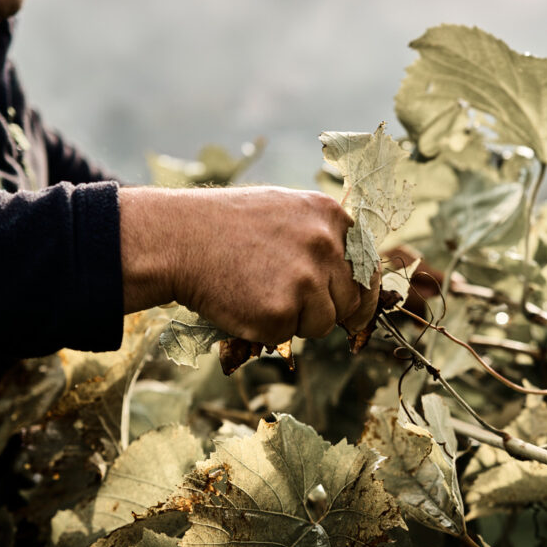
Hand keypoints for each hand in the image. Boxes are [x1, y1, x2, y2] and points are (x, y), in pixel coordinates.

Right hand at [119, 186, 378, 345]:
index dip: (358, 291)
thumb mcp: (285, 211)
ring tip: (258, 291)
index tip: (351, 307)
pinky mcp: (281, 313)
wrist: (179, 238)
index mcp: (331, 217)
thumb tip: (351, 274)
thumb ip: (321, 236)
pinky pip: (287, 335)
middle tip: (287, 297)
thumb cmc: (227, 225)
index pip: (367, 266)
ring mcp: (306, 281)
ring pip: (323, 323)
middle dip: (325, 308)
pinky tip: (242, 301)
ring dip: (296, 320)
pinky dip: (265, 328)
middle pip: (350, 300)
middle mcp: (326, 246)